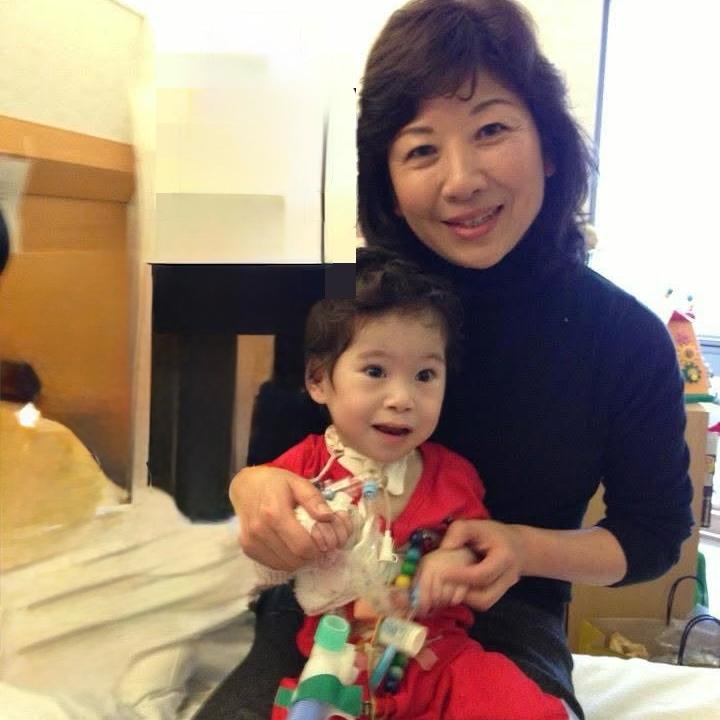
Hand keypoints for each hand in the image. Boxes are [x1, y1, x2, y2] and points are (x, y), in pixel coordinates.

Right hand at [230, 466, 352, 570]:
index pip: (302, 546)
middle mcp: (260, 530)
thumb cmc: (275, 483)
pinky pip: (272, 564)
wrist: (246, 485)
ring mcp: (251, 541)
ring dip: (298, 560)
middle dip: (310, 556)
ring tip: (303, 545)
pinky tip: (289, 547)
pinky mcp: (247, 548)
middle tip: (315, 544)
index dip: (318, 548)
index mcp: (274, 513)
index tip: (324, 541)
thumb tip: (328, 517)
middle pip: (294, 559)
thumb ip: (314, 500)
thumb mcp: (298, 483)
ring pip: (283, 565)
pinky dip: (285, 560)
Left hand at [412, 547, 473, 616]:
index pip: (423, 591)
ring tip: (441, 597)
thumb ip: (416, 581)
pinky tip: (451, 595)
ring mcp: (454, 577)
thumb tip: (409, 599)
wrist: (461, 551)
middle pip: (435, 598)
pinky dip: (453, 601)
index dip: (422, 605)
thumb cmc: (440, 560)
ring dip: (442, 603)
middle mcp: (440, 572)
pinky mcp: (465, 582)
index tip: (422, 611)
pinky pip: (456, 600)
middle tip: (432, 605)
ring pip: (445, 601)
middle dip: (433, 605)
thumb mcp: (424, 565)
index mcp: (428, 568)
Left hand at [438, 519, 525, 610]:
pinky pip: (485, 602)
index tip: (443, 573)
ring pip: (485, 602)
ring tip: (452, 583)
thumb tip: (444, 548)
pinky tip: (460, 585)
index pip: (482, 574)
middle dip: (461, 591)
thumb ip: (459, 532)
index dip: (461, 576)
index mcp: (505, 557)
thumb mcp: (476, 525)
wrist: (518, 546)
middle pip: (485, 595)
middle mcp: (509, 577)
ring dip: (465, 597)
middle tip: (444, 581)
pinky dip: (470, 598)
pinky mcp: (501, 594)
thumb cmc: (493, 534)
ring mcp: (506, 588)